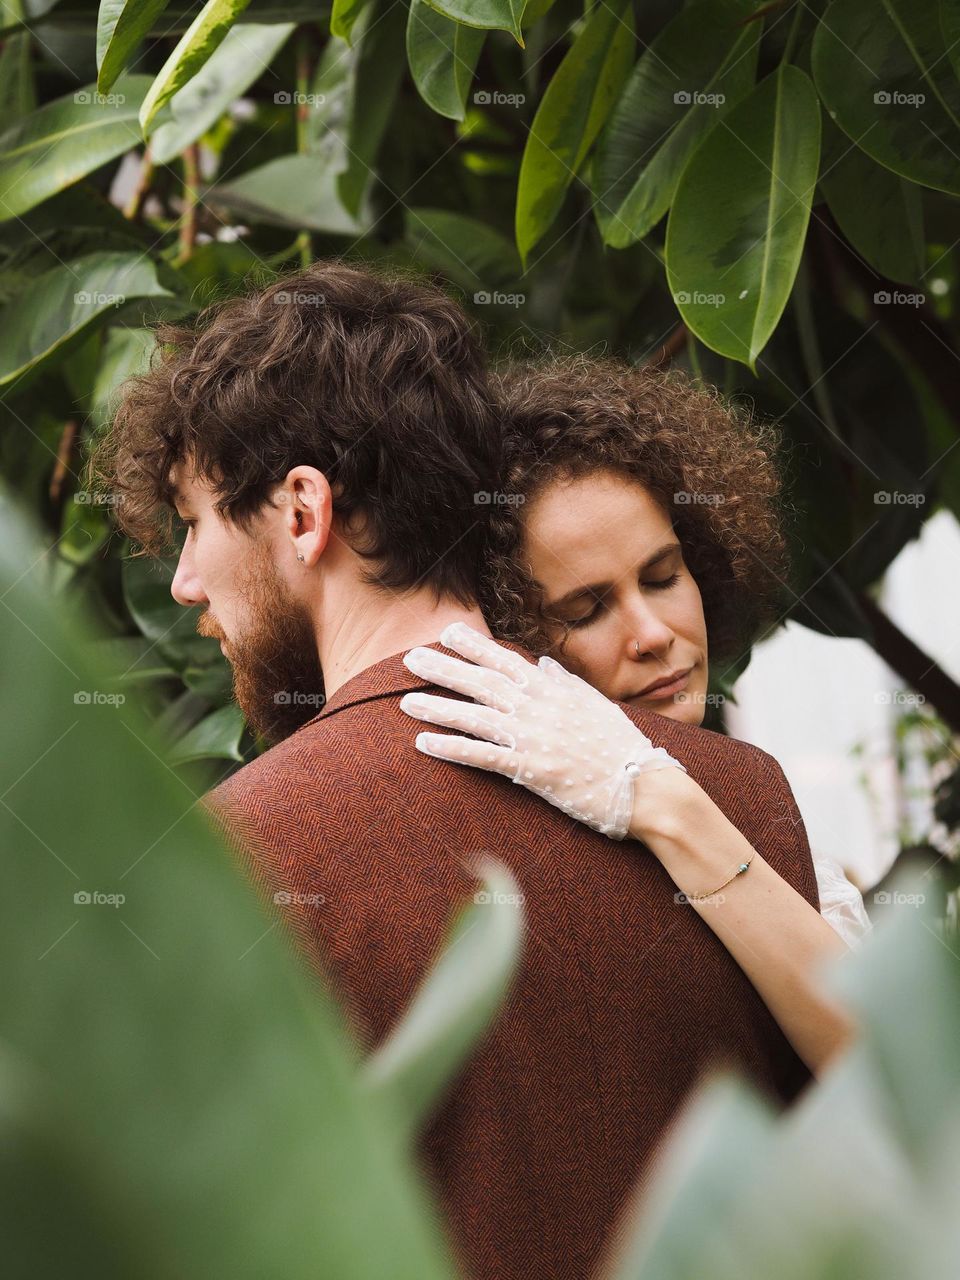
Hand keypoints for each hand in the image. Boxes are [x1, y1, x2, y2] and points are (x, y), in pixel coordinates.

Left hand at [399, 622, 686, 839]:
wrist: (642, 786)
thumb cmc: (622, 747)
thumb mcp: (596, 704)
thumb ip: (566, 683)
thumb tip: (543, 664)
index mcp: (554, 689)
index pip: (506, 660)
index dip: (473, 646)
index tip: (446, 633)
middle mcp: (539, 707)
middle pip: (482, 682)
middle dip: (443, 668)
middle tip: (410, 658)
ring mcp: (533, 736)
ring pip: (474, 715)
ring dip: (437, 707)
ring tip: (405, 702)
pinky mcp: (530, 769)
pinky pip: (481, 755)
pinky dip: (451, 748)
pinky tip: (423, 743)